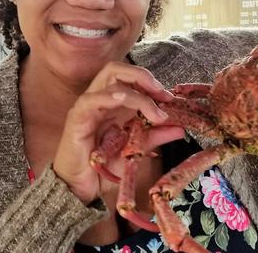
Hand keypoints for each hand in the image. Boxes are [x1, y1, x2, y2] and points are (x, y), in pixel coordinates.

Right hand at [52, 62, 180, 204]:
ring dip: (136, 92)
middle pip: (117, 69)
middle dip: (143, 76)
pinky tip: (123, 100)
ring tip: (154, 112)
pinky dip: (108, 96)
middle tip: (163, 94)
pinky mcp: (76, 118)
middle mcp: (101, 99)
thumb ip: (155, 137)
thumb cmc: (103, 168)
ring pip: (109, 80)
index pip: (131, 79)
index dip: (153, 84)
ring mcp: (88, 106)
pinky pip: (90, 100)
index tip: (171, 99)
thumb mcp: (135, 150)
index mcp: (114, 103)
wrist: (81, 189)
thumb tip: (180, 128)